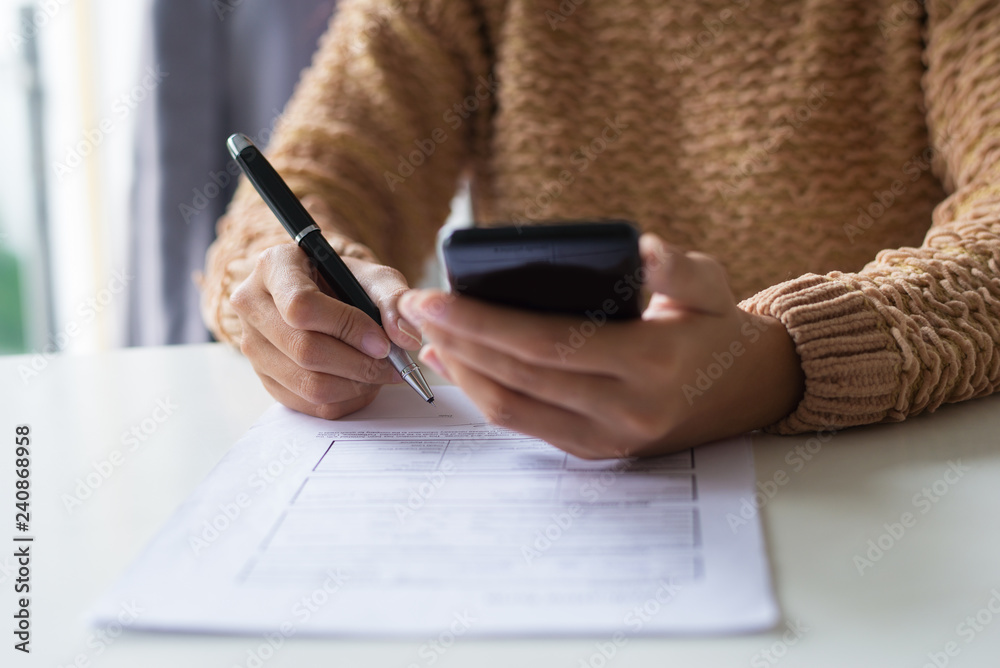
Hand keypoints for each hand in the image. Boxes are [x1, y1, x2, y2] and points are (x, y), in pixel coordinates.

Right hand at [230, 243, 422, 418]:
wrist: (322, 295)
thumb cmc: (345, 281)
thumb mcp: (373, 276)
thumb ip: (394, 299)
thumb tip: (404, 338)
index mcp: (274, 266)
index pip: (301, 306)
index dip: (346, 327)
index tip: (381, 341)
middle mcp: (252, 305)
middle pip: (304, 350)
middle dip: (358, 364)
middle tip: (391, 366)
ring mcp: (253, 345)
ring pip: (307, 384)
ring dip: (354, 386)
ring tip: (379, 374)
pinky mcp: (264, 378)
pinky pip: (307, 405)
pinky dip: (344, 400)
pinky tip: (362, 384)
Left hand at [398, 234, 804, 458]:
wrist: (744, 392)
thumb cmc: (717, 328)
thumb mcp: (712, 285)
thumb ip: (678, 266)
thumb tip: (639, 249)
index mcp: (651, 364)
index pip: (547, 345)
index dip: (484, 324)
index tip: (434, 297)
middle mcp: (625, 412)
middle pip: (518, 379)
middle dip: (458, 342)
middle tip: (414, 306)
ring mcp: (607, 440)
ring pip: (512, 410)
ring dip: (462, 372)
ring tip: (427, 332)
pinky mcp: (594, 452)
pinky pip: (525, 425)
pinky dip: (483, 394)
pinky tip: (457, 363)